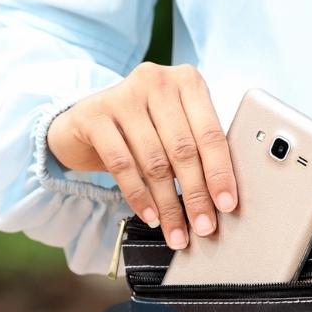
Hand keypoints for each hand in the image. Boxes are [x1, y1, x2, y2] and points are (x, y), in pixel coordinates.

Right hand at [46, 62, 236, 250]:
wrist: (85, 120)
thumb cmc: (143, 126)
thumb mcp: (175, 127)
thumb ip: (198, 149)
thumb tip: (221, 197)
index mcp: (187, 81)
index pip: (211, 132)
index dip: (220, 172)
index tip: (227, 204)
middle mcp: (157, 81)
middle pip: (183, 149)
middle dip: (196, 194)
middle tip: (204, 225)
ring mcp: (123, 95)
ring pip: (154, 161)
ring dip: (169, 203)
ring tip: (177, 230)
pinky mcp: (94, 116)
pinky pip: (121, 164)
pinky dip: (139, 196)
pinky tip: (150, 216)